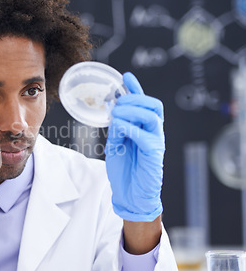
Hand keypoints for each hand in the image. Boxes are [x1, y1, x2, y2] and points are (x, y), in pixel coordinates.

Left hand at [105, 72, 164, 221]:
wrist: (130, 194)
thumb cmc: (125, 170)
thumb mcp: (116, 144)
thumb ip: (117, 129)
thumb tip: (114, 114)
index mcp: (143, 128)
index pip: (143, 103)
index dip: (135, 88)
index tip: (125, 76)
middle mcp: (153, 132)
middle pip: (153, 105)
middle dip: (135, 98)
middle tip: (117, 102)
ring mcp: (155, 142)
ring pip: (152, 116)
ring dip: (133, 111)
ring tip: (116, 115)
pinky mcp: (154, 154)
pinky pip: (146, 136)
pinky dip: (131, 128)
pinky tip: (119, 128)